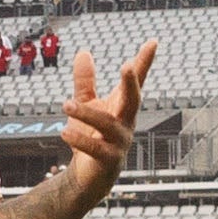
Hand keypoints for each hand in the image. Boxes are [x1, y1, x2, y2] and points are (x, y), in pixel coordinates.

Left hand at [57, 42, 155, 203]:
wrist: (87, 176)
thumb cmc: (91, 136)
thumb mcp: (87, 105)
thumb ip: (85, 82)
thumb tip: (83, 53)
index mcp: (122, 106)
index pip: (136, 82)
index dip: (144, 62)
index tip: (153, 42)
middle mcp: (126, 122)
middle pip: (133, 100)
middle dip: (131, 83)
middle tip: (127, 66)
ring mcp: (120, 142)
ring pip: (108, 125)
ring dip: (87, 113)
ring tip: (66, 104)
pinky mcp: (109, 161)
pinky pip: (96, 149)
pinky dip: (80, 139)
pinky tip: (64, 132)